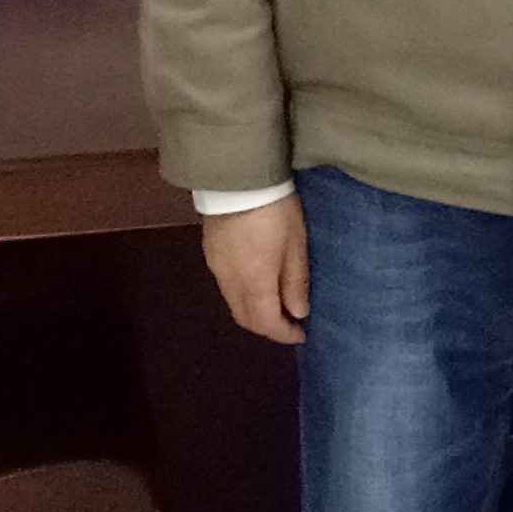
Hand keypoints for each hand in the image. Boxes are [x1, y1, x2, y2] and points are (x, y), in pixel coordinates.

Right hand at [201, 201, 308, 343]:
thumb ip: (295, 282)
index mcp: (254, 283)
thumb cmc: (275, 210)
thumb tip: (299, 312)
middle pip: (245, 318)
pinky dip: (243, 294)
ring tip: (277, 302)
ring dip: (254, 310)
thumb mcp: (295, 244)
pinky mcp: (211, 253)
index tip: (302, 333)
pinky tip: (258, 282)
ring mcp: (216, 268)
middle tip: (290, 321)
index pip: (266, 323)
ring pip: (234, 303)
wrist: (237, 177)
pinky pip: (226, 286)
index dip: (284, 333)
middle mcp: (230, 282)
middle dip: (268, 326)